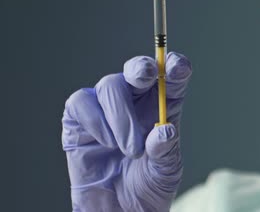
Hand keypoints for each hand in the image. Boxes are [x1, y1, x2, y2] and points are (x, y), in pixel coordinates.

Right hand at [62, 52, 191, 211]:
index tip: (177, 68)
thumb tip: (163, 132)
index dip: (175, 65)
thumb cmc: (148, 184)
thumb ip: (165, 151)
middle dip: (141, 68)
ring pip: (110, 85)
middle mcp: (137, 98)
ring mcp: (107, 106)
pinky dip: (95, 122)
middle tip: (146, 78)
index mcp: (165, 103)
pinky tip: (106, 143)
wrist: (119, 209)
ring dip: (121, 116)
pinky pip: (81, 103)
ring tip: (130, 150)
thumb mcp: (166, 171)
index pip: (172, 74)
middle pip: (138, 68)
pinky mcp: (80, 118)